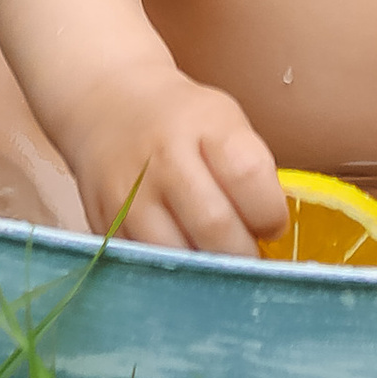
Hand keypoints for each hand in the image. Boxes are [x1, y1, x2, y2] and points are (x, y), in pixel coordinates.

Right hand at [65, 66, 286, 254]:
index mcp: (205, 125)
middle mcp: (164, 158)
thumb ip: (250, 171)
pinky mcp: (105, 223)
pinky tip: (182, 256)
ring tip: (214, 257)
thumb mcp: (225, 122)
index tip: (271, 224)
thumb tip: (270, 234)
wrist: (110, 105)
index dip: (270, 214)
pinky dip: (172, 271)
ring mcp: (130, 193)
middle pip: (215, 226)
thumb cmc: (183, 120)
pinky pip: (148, 265)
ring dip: (207, 271)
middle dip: (242, 254)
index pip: (248, 177)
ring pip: (179, 256)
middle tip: (246, 253)